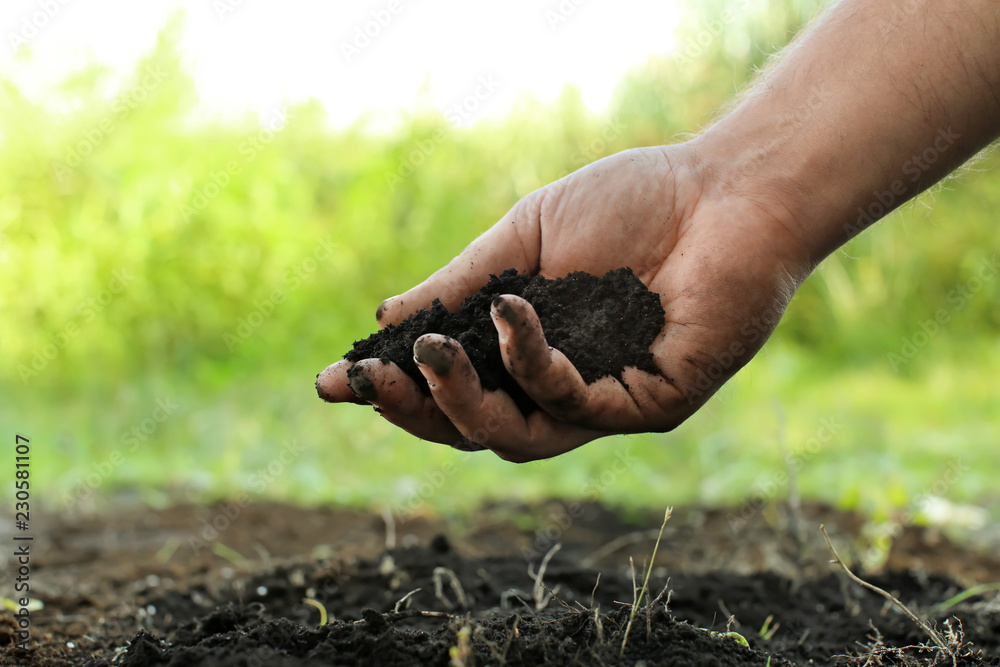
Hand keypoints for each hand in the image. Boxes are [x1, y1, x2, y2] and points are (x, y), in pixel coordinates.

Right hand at [317, 144, 811, 461]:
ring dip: (460, 403)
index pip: (452, 386)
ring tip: (429, 356)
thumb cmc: (632, 205)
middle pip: (474, 428)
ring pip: (515, 438)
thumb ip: (463, 283)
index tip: (336, 381)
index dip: (395, 388)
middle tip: (373, 380)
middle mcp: (561, 386)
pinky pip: (573, 405)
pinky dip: (532, 361)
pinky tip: (513, 313)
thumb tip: (385, 316)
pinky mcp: (648, 405)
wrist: (725, 190)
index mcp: (528, 349)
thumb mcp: (525, 239)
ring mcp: (604, 402)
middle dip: (416, 409)